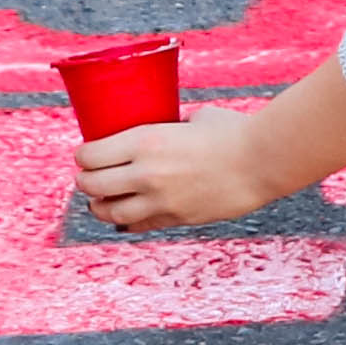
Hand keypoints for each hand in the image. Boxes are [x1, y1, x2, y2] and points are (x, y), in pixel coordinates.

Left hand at [74, 109, 263, 231]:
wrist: (263, 162)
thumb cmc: (234, 132)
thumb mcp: (194, 118)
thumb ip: (173, 128)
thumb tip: (170, 128)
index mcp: (144, 141)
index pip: (90, 156)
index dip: (82, 156)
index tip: (84, 155)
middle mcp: (146, 173)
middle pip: (92, 185)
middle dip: (85, 182)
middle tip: (87, 178)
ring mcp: (161, 200)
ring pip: (111, 213)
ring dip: (100, 208)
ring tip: (100, 203)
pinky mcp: (178, 219)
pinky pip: (141, 226)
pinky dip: (128, 223)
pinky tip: (126, 219)